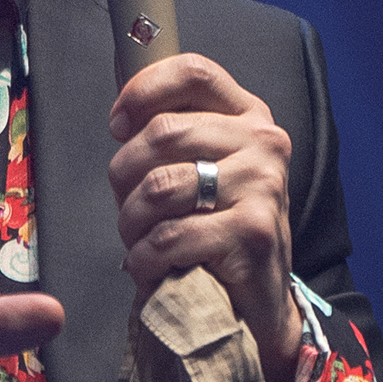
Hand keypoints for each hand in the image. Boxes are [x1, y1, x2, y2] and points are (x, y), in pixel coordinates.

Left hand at [108, 54, 303, 381]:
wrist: (257, 310)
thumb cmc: (215, 237)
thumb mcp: (200, 174)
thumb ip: (171, 138)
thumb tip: (121, 118)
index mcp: (250, 117)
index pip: (193, 71)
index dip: (142, 91)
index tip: (117, 126)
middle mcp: (265, 143)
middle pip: (162, 131)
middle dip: (123, 176)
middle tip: (126, 210)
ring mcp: (264, 185)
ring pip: (158, 187)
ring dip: (130, 224)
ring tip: (138, 244)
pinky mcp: (254, 232)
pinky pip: (169, 236)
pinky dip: (145, 260)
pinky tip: (152, 269)